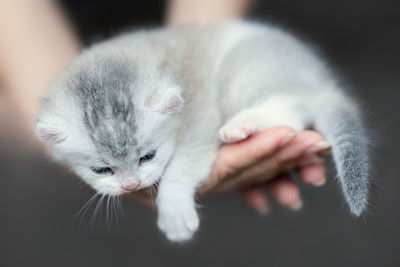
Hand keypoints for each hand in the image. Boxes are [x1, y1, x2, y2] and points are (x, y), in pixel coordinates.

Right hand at [126, 127, 330, 213]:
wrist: (128, 162)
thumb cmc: (133, 165)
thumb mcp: (147, 182)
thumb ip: (167, 203)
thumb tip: (181, 231)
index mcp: (198, 179)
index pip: (234, 165)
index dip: (259, 150)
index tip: (287, 134)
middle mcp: (215, 177)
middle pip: (255, 166)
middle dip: (287, 153)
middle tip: (320, 140)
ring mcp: (223, 169)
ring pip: (260, 163)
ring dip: (289, 154)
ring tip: (318, 144)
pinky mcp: (225, 160)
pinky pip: (255, 159)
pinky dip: (277, 153)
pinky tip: (299, 148)